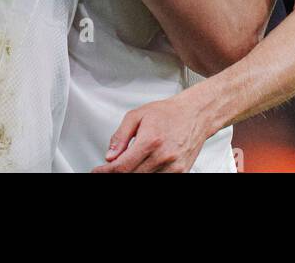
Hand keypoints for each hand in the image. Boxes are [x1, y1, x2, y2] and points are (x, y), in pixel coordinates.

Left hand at [91, 95, 214, 172]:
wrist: (195, 114)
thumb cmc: (168, 113)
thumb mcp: (137, 116)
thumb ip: (120, 136)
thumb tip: (110, 156)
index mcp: (150, 141)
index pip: (122, 167)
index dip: (105, 172)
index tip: (98, 171)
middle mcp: (163, 157)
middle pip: (131, 176)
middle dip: (117, 174)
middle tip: (110, 169)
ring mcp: (173, 168)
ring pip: (145, 180)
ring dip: (132, 174)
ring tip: (128, 165)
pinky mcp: (180, 173)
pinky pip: (159, 180)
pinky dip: (147, 175)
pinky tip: (143, 167)